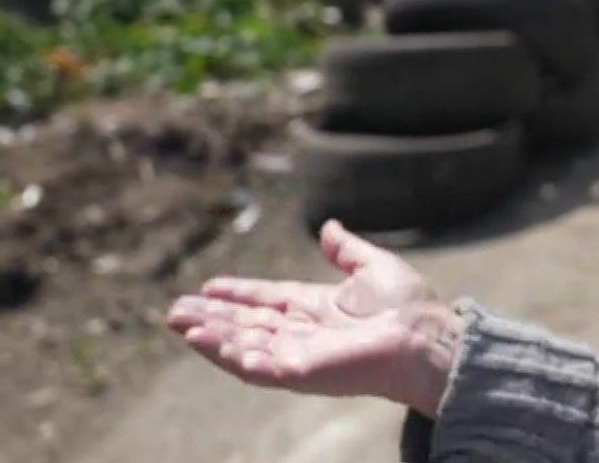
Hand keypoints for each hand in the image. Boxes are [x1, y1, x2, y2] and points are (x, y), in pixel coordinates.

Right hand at [165, 219, 462, 416]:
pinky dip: (226, 354)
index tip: (209, 286)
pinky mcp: (298, 372)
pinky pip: (254, 366)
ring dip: (210, 335)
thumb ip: (347, 250)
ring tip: (179, 323)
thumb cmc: (409, 306)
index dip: (238, 294)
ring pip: (243, 344)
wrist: (425, 335)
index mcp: (317, 307)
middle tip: (174, 309)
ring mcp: (298, 354)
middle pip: (247, 324)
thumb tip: (329, 226)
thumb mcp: (373, 267)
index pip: (267, 301)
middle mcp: (303, 332)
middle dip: (211, 317)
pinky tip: (203, 341)